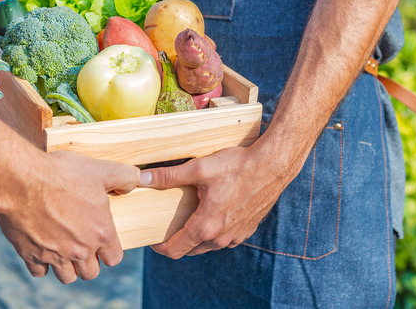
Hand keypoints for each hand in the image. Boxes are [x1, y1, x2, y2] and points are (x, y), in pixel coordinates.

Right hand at [0, 150, 139, 282]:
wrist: (21, 181)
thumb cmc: (62, 174)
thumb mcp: (100, 170)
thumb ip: (125, 176)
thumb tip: (140, 179)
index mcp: (101, 233)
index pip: (114, 258)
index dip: (110, 250)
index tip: (102, 240)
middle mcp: (80, 250)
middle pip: (90, 272)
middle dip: (89, 262)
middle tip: (83, 244)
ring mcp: (54, 255)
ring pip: (67, 277)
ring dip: (67, 267)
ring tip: (64, 249)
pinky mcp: (30, 255)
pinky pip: (40, 272)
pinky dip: (42, 264)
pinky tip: (42, 248)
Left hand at [139, 145, 295, 258]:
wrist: (273, 166)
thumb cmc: (237, 166)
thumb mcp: (199, 168)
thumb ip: (168, 176)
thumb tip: (141, 178)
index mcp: (205, 226)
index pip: (174, 250)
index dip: (159, 247)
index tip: (152, 238)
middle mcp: (220, 238)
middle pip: (190, 250)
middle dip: (177, 241)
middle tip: (168, 224)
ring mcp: (236, 236)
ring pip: (208, 245)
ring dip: (196, 237)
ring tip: (189, 217)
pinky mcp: (247, 230)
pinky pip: (224, 238)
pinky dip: (214, 231)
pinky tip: (212, 213)